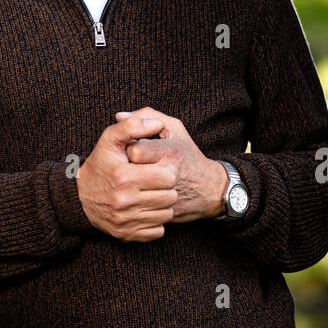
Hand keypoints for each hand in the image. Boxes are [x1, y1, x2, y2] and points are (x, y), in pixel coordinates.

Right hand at [77, 113, 179, 241]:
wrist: (80, 197)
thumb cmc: (100, 164)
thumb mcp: (110, 139)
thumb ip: (132, 126)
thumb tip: (157, 124)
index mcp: (124, 177)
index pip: (167, 177)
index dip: (168, 171)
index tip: (160, 168)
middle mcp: (124, 201)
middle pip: (170, 197)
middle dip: (167, 188)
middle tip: (158, 182)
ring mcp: (126, 221)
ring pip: (166, 215)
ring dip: (163, 204)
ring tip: (153, 194)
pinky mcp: (127, 235)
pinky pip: (157, 231)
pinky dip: (156, 221)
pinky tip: (147, 209)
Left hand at [114, 107, 227, 223]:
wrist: (208, 190)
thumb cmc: (187, 155)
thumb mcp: (174, 129)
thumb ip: (146, 116)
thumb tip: (119, 116)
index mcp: (170, 152)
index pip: (134, 151)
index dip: (130, 149)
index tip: (134, 150)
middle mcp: (168, 175)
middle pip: (130, 171)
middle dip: (127, 166)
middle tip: (132, 165)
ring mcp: (165, 196)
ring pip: (133, 190)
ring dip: (130, 184)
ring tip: (136, 178)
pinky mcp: (162, 212)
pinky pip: (138, 206)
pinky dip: (136, 198)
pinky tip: (141, 192)